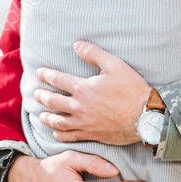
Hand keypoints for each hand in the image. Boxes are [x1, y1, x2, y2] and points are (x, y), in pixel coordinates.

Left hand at [35, 42, 151, 144]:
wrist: (144, 116)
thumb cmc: (131, 89)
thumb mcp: (114, 65)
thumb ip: (94, 53)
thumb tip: (77, 45)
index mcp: (83, 88)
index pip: (58, 80)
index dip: (47, 75)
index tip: (39, 73)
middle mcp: (79, 106)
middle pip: (53, 101)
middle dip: (42, 96)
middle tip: (36, 94)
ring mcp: (84, 122)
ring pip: (58, 121)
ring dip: (47, 117)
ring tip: (41, 115)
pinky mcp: (91, 134)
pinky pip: (70, 136)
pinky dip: (60, 134)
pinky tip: (56, 133)